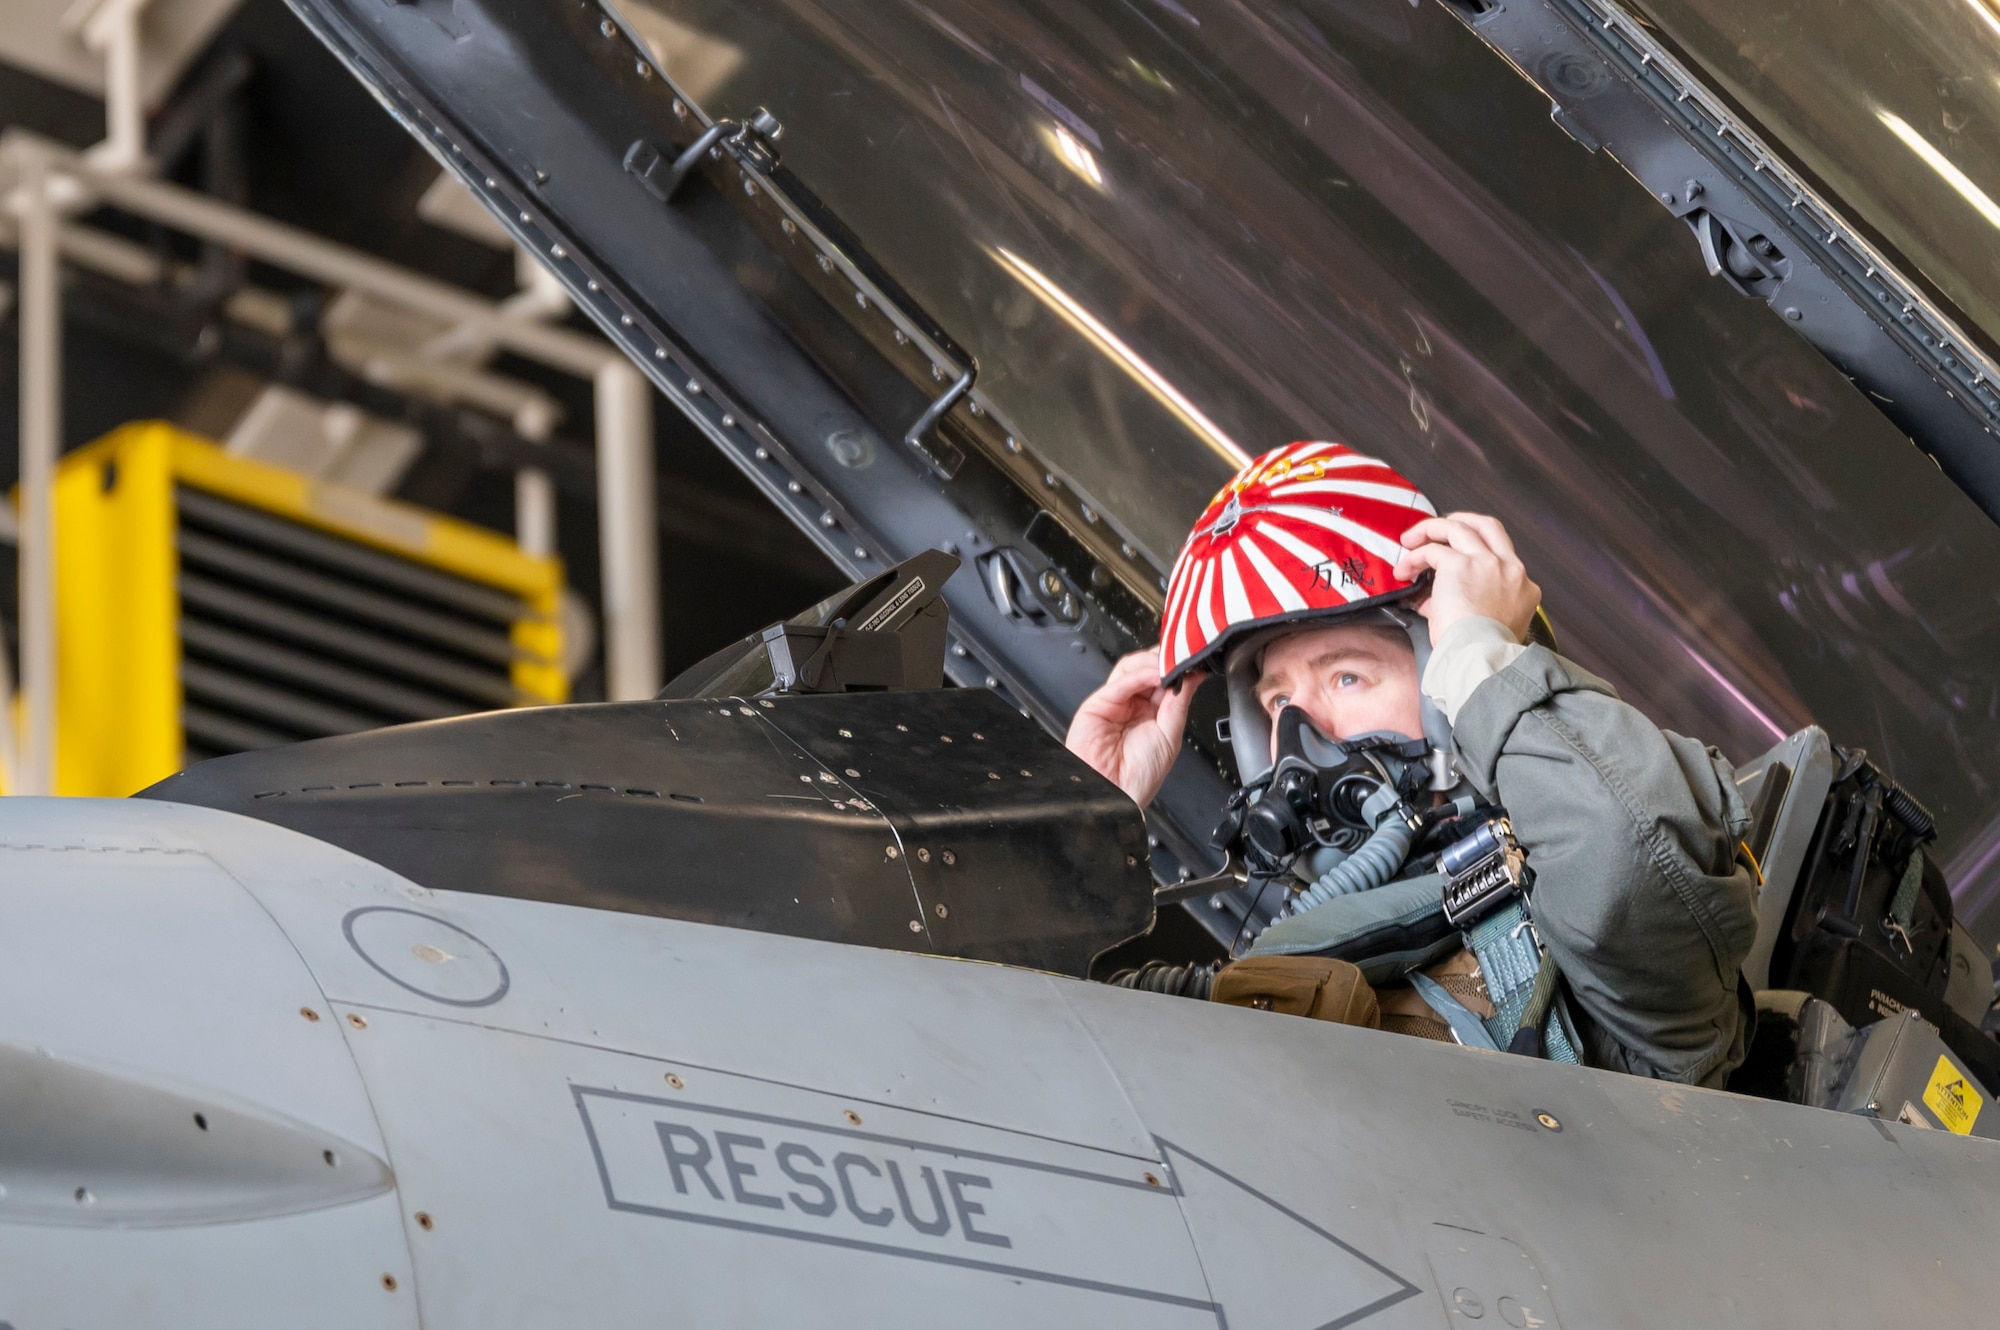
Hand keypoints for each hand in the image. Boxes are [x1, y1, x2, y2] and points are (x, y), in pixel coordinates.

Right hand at [1064, 649, 1202, 808]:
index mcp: (1151, 714)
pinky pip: (1119, 682)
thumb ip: (1179, 702)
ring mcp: (1115, 703)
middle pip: (1147, 668)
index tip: (1194, 661)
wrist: (1117, 795)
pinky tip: (1154, 676)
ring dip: (1152, 663)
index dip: (1177, 668)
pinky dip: (1139, 675)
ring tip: (1168, 668)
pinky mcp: (1097, 704)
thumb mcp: (1171, 735)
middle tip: (1182, 660)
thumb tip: (1194, 676)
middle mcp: (1132, 705)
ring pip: (1131, 668)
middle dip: (1165, 661)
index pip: (1164, 679)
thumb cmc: (1139, 777)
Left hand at [1393, 512, 1540, 642]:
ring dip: (1431, 530)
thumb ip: (1468, 605)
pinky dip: (1415, 557)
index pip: (1500, 555)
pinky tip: (1404, 571)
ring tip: (1410, 541)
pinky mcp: (1460, 565)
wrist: (1481, 659)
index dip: (1473, 553)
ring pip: (1459, 527)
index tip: (1453, 559)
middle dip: (1460, 521)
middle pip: (1487, 526)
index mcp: (1522, 586)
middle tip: (1437, 530)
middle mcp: (1509, 569)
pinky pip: (1432, 550)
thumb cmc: (1481, 654)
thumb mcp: (1487, 625)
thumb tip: (1433, 600)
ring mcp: (1487, 563)